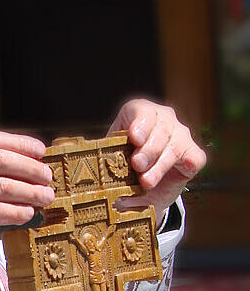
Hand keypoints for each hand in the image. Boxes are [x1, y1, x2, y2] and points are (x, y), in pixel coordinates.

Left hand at [108, 99, 206, 224]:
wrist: (144, 187)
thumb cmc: (125, 166)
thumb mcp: (114, 160)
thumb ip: (109, 163)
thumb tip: (104, 183)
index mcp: (138, 112)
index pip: (141, 110)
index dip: (139, 123)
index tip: (134, 138)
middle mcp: (162, 118)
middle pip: (158, 129)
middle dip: (147, 149)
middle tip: (137, 164)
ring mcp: (180, 134)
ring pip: (173, 145)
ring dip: (159, 165)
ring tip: (146, 181)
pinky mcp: (193, 152)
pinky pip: (194, 157)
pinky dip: (186, 165)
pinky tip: (179, 171)